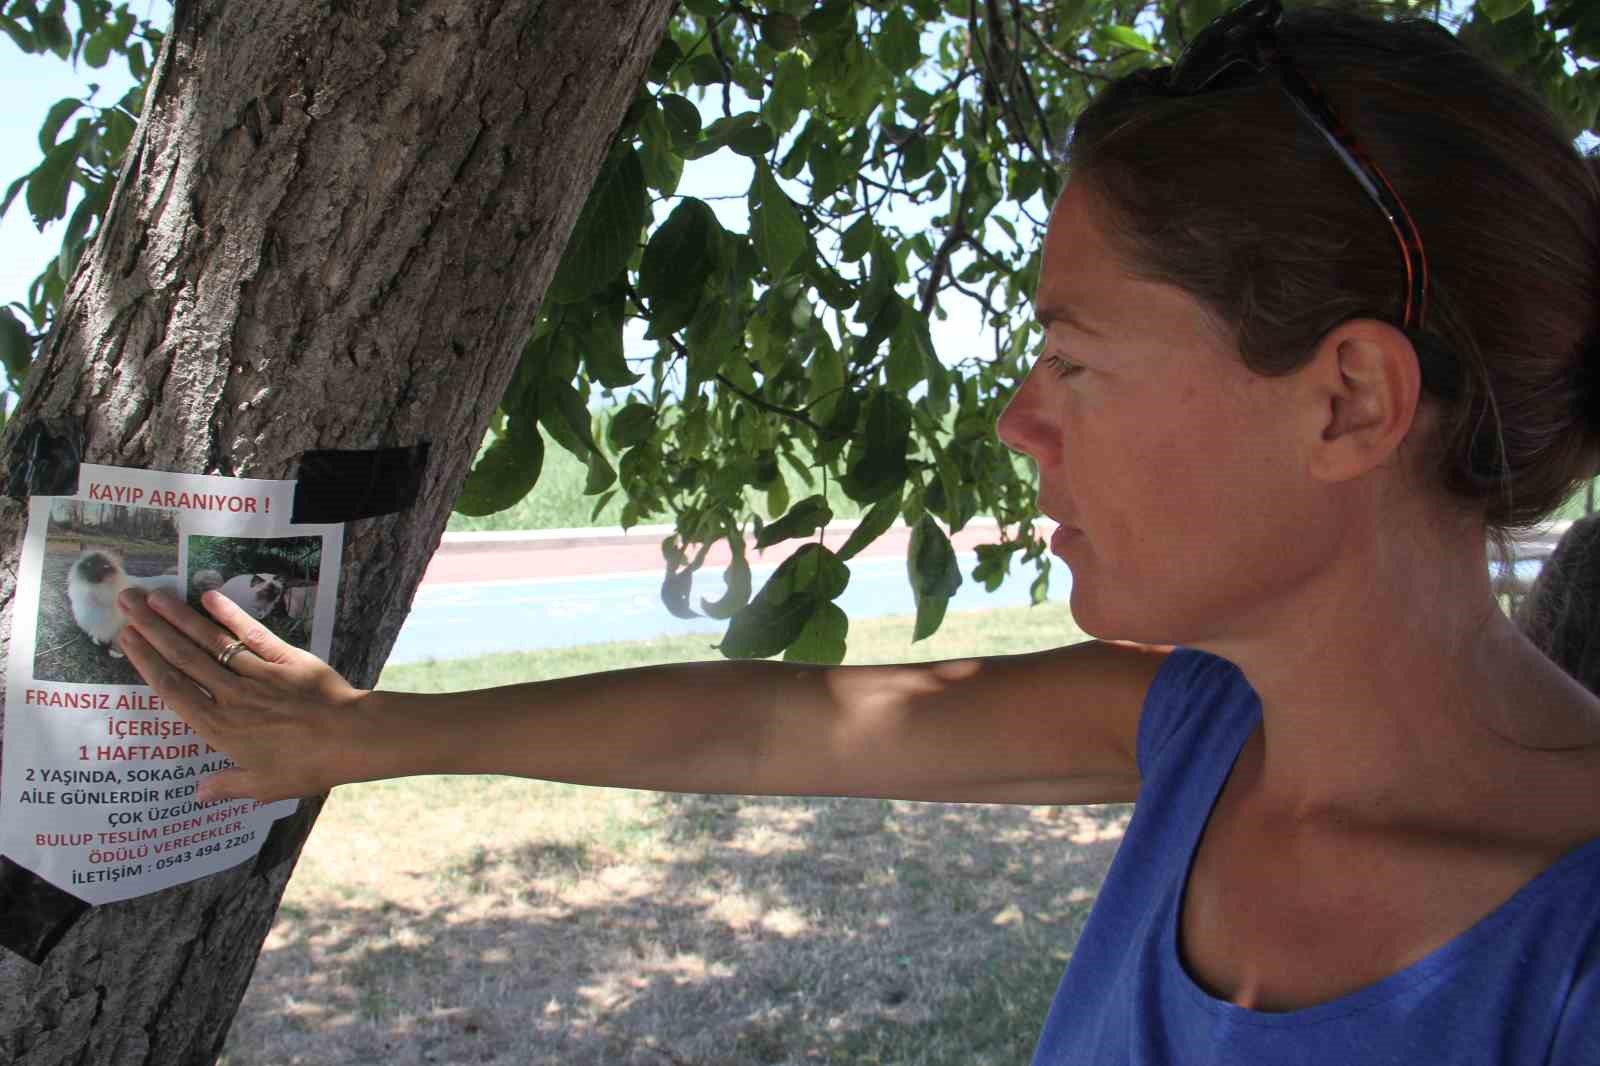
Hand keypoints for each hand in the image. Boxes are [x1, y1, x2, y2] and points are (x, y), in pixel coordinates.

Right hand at [117, 587, 367, 803]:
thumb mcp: (264, 785)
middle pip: (183, 656)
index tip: (125, 637)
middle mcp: (231, 695)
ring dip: (180, 616)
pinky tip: (209, 596)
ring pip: (210, 641)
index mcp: (220, 728)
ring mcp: (258, 673)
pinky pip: (252, 633)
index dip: (146, 661)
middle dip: (152, 627)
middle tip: (126, 600)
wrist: (353, 738)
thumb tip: (198, 793)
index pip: (172, 689)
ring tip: (154, 593)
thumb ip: (227, 785)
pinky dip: (230, 614)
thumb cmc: (308, 766)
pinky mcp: (285, 658)